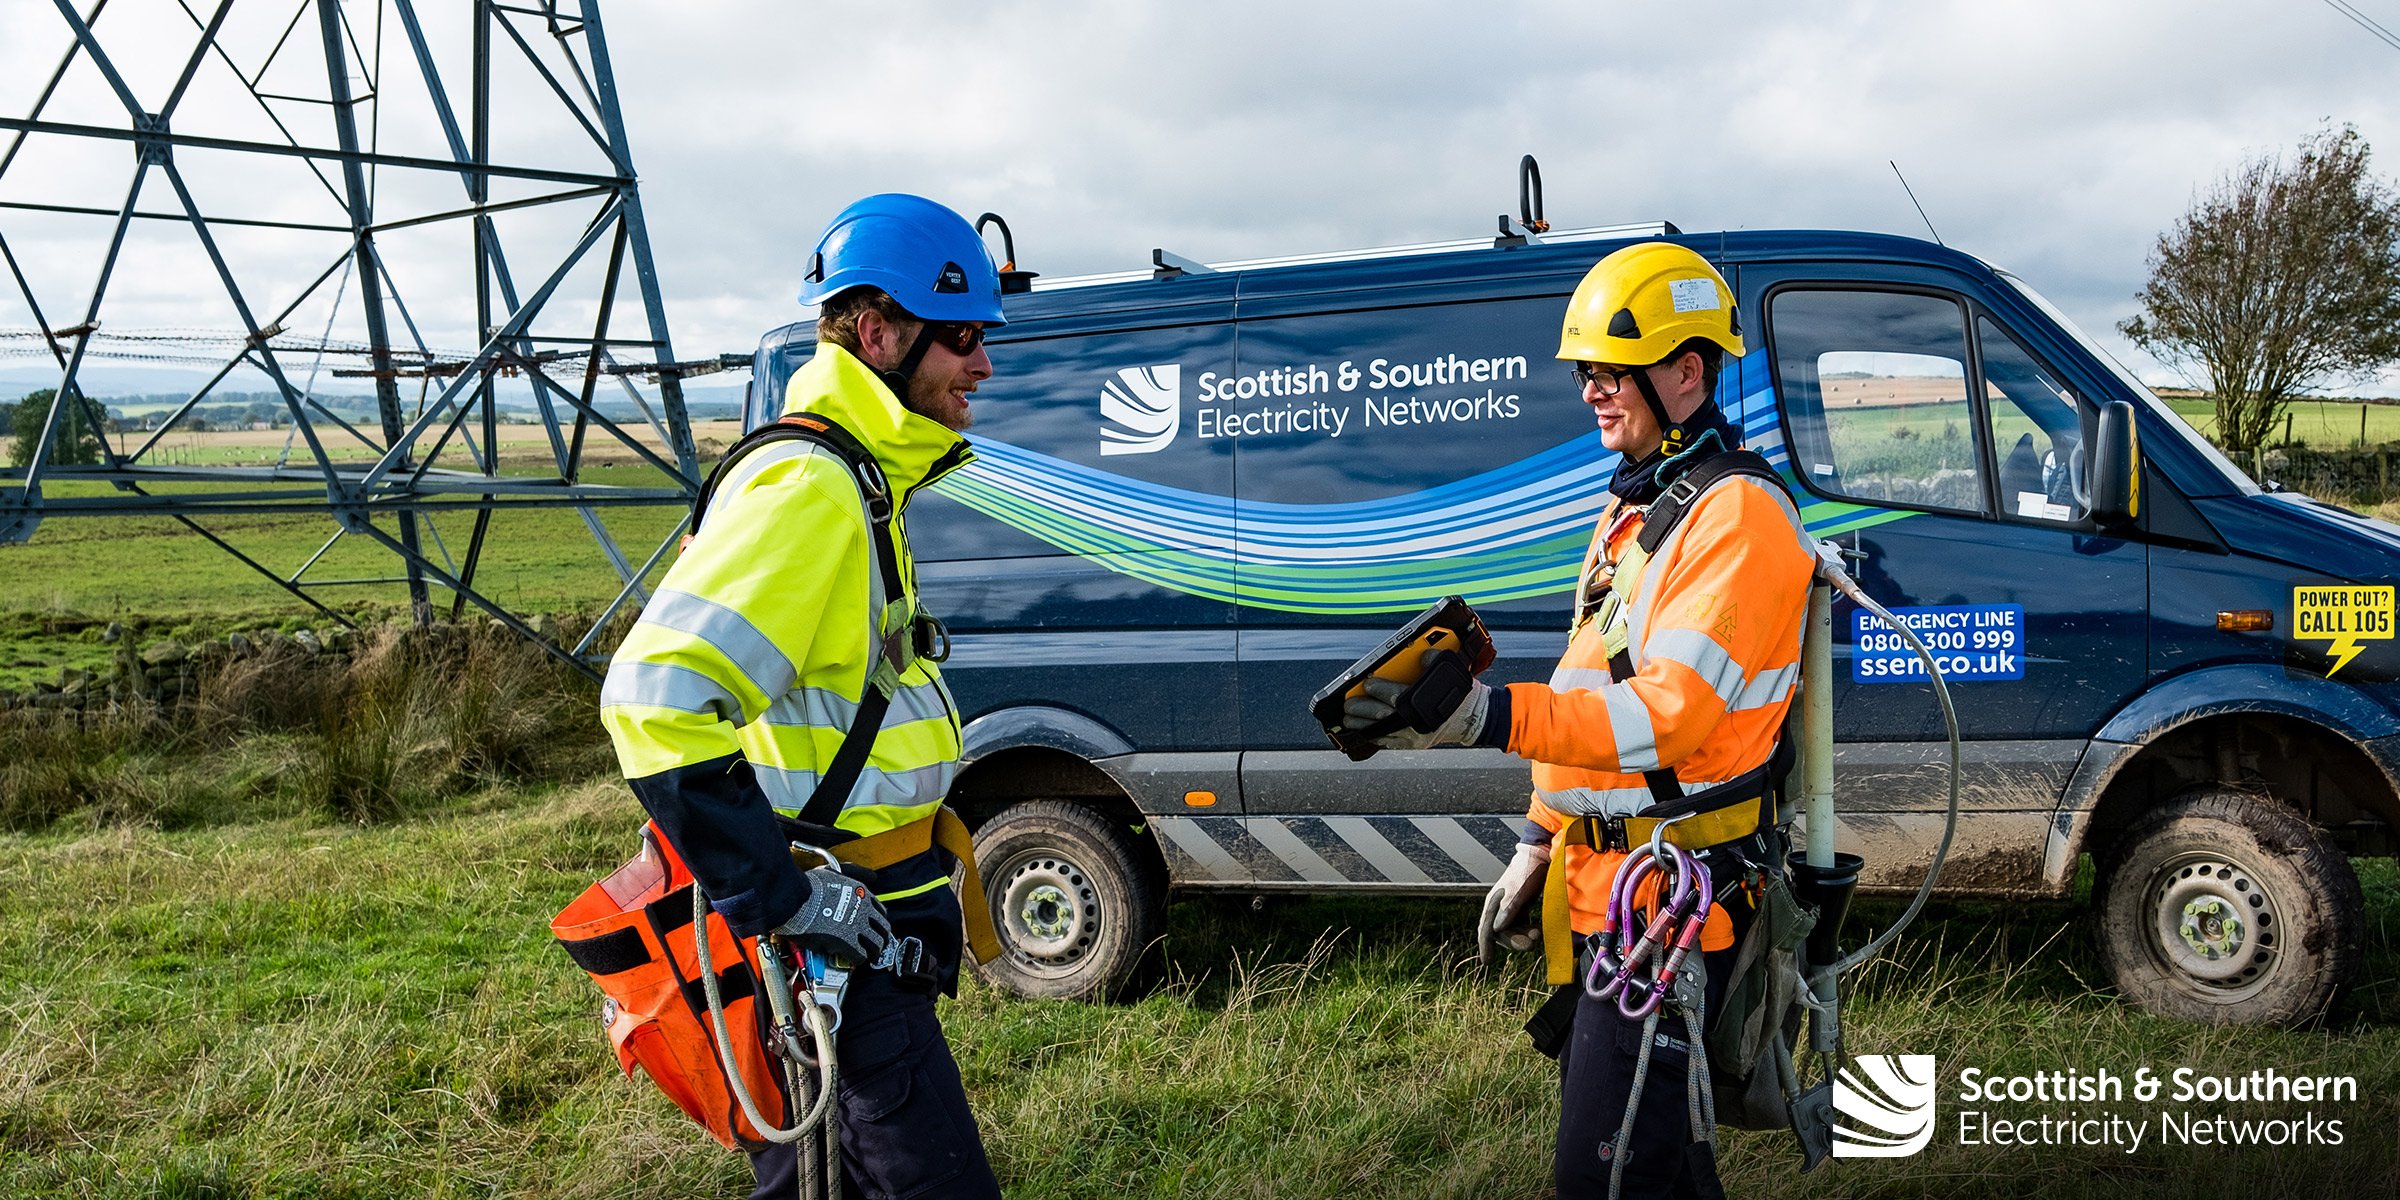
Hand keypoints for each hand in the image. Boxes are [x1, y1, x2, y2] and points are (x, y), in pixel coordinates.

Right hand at [771, 866, 893, 964]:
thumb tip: (872, 876)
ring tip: (868, 956)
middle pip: (883, 930)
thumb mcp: (836, 870)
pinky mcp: (845, 941)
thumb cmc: (809, 884)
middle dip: (881, 939)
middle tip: (875, 945)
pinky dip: (858, 960)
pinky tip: (853, 961)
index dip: (877, 922)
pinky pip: (859, 955)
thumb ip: (855, 871)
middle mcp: (863, 909)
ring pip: (875, 944)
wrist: (794, 897)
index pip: (880, 912)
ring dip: (872, 952)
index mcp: (862, 894)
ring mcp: (855, 926)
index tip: (873, 927)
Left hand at [1340, 649, 1490, 749]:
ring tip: (1349, 721)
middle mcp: (1417, 724)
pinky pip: (1390, 743)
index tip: (1366, 683)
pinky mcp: (1416, 744)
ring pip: (1382, 733)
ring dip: (1363, 727)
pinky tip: (1365, 732)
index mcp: (1424, 704)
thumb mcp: (1451, 670)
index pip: (1395, 696)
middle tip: (1348, 706)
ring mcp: (1416, 737)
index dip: (1378, 690)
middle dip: (1362, 711)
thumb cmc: (1462, 694)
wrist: (1476, 718)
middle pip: (1382, 718)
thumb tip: (1420, 654)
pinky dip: (1376, 738)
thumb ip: (1433, 659)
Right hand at [1477, 842, 1548, 963]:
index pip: (1486, 929)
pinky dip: (1527, 930)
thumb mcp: (1518, 891)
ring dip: (1523, 936)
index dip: (1485, 946)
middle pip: (1501, 933)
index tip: (1487, 962)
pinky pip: (1520, 925)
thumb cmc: (1527, 871)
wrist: (1539, 855)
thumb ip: (1508, 909)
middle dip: (1514, 941)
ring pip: (1512, 930)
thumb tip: (1495, 929)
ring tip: (1537, 933)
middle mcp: (1499, 906)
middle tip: (1532, 942)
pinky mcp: (1521, 906)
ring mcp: (1510, 907)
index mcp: (1494, 903)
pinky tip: (1537, 929)